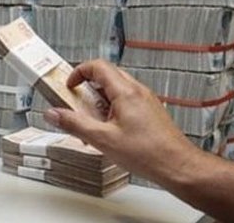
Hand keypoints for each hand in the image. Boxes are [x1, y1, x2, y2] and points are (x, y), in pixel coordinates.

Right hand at [42, 59, 203, 183]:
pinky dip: (112, 110)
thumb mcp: (102, 139)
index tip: (69, 86)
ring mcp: (146, 101)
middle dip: (88, 88)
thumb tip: (54, 114)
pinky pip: (126, 102)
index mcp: (126, 92)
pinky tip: (109, 132)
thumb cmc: (150, 154)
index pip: (98, 66)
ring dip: (99, 101)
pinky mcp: (150, 112)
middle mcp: (138, 92)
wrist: (178, 167)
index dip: (78, 72)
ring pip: (116, 90)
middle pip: (107, 76)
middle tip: (77, 104)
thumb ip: (74, 124)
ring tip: (92, 123)